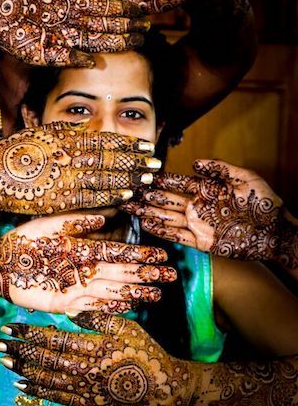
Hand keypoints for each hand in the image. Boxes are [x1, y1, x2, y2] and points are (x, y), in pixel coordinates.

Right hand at [0, 124, 157, 276]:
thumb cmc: (12, 154)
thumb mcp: (40, 132)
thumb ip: (64, 129)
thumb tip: (85, 124)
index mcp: (65, 136)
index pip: (104, 138)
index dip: (127, 143)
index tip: (146, 144)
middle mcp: (69, 154)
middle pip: (110, 157)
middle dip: (136, 160)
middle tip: (157, 161)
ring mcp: (66, 176)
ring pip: (106, 177)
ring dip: (130, 178)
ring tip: (149, 177)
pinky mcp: (60, 198)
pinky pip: (92, 197)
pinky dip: (111, 196)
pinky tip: (128, 195)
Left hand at [0, 212, 175, 314]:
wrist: (0, 261)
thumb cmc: (24, 239)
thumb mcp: (51, 223)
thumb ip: (77, 220)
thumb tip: (106, 216)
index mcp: (83, 248)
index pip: (117, 251)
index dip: (139, 255)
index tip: (160, 256)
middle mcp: (85, 268)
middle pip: (121, 272)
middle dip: (145, 274)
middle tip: (170, 276)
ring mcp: (77, 286)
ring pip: (112, 289)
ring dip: (134, 292)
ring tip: (156, 294)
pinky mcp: (65, 302)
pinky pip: (92, 306)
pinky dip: (109, 306)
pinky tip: (127, 305)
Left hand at [0, 311, 197, 405]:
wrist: (164, 388)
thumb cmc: (146, 351)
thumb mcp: (126, 327)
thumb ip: (98, 319)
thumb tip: (70, 313)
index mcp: (94, 345)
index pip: (54, 338)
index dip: (30, 333)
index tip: (10, 327)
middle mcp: (86, 368)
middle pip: (46, 358)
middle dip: (19, 349)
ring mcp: (86, 389)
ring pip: (48, 378)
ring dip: (24, 369)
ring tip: (5, 362)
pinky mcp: (89, 404)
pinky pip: (59, 397)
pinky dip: (40, 391)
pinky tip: (24, 385)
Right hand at [124, 159, 295, 263]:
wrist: (276, 232)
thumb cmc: (265, 203)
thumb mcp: (245, 179)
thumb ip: (220, 169)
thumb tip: (195, 162)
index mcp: (207, 190)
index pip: (178, 183)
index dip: (161, 180)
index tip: (144, 174)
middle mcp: (199, 207)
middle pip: (167, 200)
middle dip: (147, 196)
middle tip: (128, 191)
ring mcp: (199, 224)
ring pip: (168, 218)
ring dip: (149, 213)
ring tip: (130, 206)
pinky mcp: (203, 242)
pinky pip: (178, 236)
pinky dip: (163, 231)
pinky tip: (147, 224)